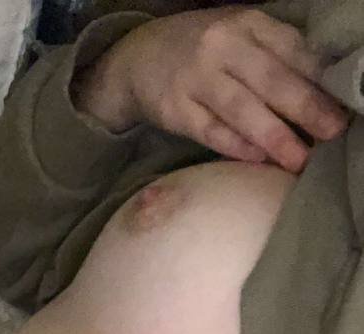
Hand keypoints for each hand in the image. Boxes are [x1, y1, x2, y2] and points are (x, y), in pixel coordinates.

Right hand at [73, 6, 347, 172]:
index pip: (291, 50)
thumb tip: (323, 94)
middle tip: (333, 132)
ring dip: (275, 137)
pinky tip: (261, 161)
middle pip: (271, 79)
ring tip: (300, 160)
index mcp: (247, 24)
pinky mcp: (176, 110)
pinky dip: (238, 148)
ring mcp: (197, 78)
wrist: (138, 57)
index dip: (319, 80)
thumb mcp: (240, 40)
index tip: (344, 106)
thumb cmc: (204, 54)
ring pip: (242, 109)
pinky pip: (212, 132)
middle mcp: (222, 46)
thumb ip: (276, 58)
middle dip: (306, 108)